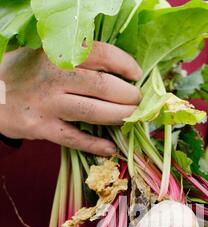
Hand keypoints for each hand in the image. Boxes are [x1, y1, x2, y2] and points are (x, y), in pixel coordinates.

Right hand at [0, 42, 141, 154]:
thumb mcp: (44, 53)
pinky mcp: (43, 128)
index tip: (136, 74)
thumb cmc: (26, 73)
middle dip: (128, 95)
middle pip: (103, 86)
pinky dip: (95, 145)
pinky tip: (111, 148)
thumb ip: (74, 57)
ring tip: (130, 118)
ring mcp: (48, 104)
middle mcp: (54, 77)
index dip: (124, 64)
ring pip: (93, 112)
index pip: (101, 54)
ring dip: (118, 116)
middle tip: (137, 101)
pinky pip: (75, 139)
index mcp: (58, 54)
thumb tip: (116, 69)